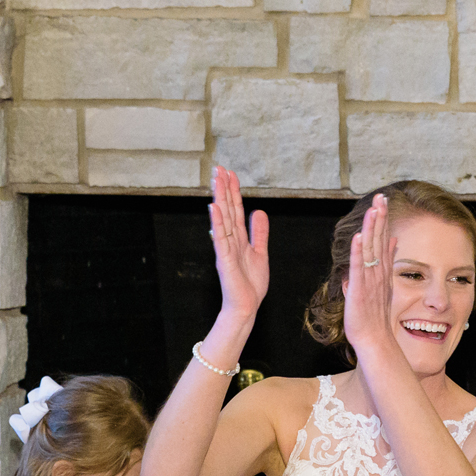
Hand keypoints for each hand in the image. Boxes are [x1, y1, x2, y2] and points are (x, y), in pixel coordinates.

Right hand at [208, 165, 269, 319]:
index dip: (234, 191)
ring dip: (220, 199)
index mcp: (239, 239)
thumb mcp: (260, 253)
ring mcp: (226, 249)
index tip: (231, 173)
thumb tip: (258, 212)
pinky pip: (220, 238)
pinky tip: (214, 207)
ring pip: (223, 219)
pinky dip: (217, 222)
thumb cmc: (251, 285)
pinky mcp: (225, 259)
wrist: (246, 307)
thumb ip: (259, 233)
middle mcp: (230, 240)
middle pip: (227, 209)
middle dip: (224, 188)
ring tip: (217, 180)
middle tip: (220, 168)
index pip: (236, 210)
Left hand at [341, 194, 397, 357]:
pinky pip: (359, 267)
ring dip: (372, 228)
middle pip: (379, 239)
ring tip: (375, 208)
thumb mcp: (379, 286)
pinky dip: (359, 251)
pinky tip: (359, 236)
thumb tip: (385, 244)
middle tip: (382, 196)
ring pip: (371, 248)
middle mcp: (377, 272)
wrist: (374, 339)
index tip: (382, 201)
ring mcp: (370, 280)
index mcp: (381, 271)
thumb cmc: (373, 316)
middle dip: (380, 217)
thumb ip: (380, 264)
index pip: (382, 240)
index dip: (382, 220)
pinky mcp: (360, 289)